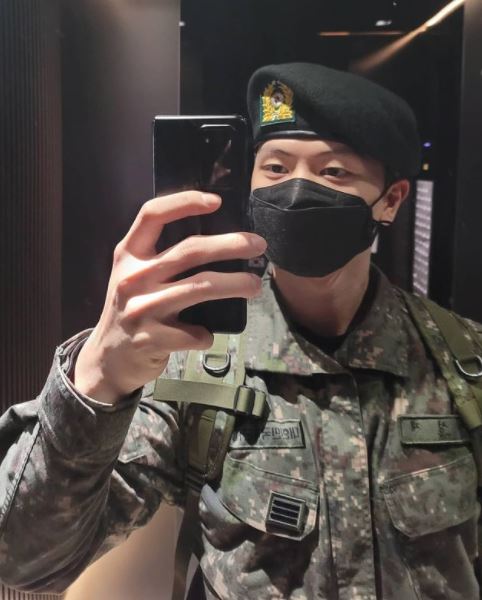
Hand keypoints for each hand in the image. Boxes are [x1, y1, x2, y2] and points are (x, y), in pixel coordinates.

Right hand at [74, 191, 265, 403]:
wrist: (107, 359)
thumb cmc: (132, 310)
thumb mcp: (135, 278)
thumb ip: (162, 260)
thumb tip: (219, 244)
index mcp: (128, 255)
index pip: (152, 215)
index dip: (184, 202)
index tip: (216, 201)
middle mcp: (133, 277)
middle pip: (189, 250)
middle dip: (230, 244)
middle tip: (258, 245)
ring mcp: (141, 308)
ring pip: (199, 287)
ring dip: (235, 284)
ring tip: (254, 285)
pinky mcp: (151, 338)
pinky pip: (193, 333)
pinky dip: (205, 335)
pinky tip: (205, 335)